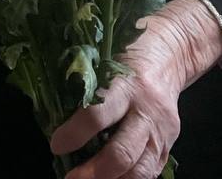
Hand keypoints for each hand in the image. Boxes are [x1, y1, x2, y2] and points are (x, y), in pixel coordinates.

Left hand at [49, 0, 221, 178]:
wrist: (170, 55)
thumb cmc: (126, 55)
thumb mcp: (103, 61)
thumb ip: (84, 87)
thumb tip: (50, 112)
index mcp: (125, 86)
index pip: (98, 114)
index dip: (75, 134)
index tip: (56, 146)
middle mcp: (146, 111)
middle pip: (122, 152)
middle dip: (94, 172)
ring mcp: (161, 132)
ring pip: (140, 169)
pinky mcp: (169, 145)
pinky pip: (150, 172)